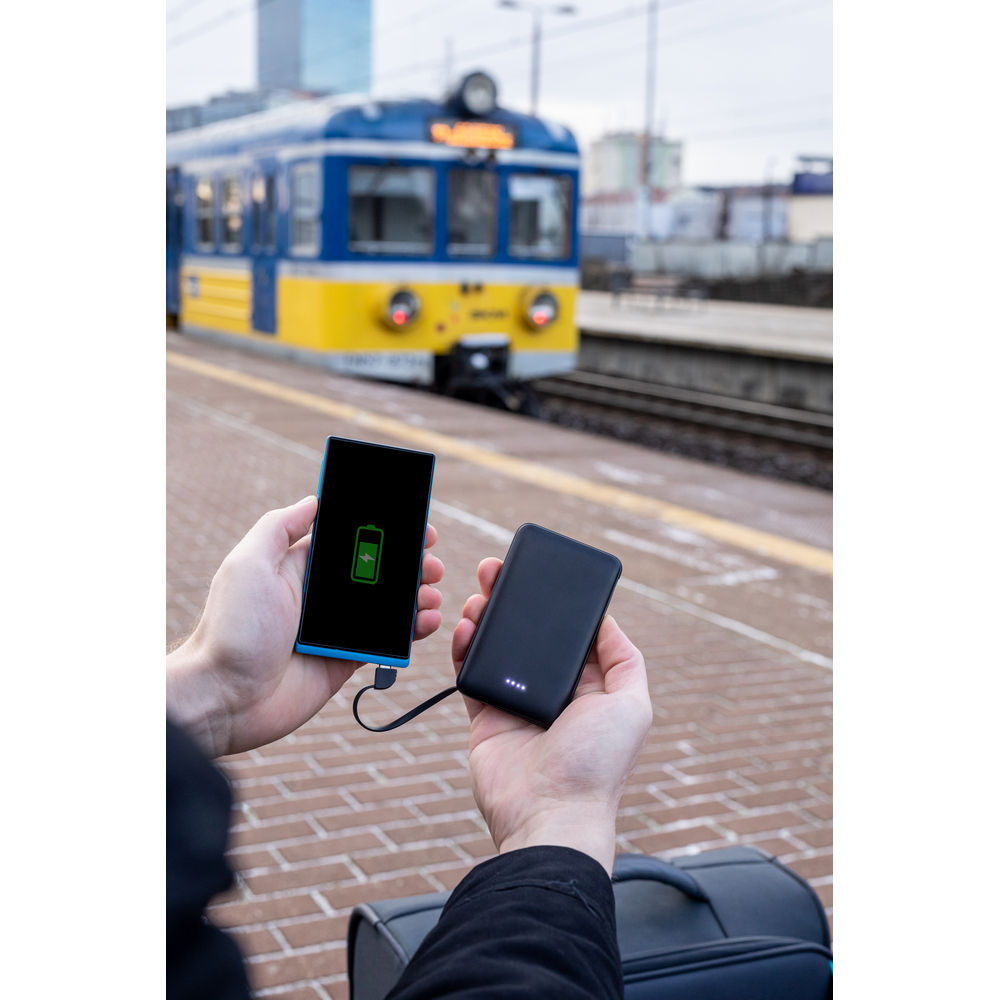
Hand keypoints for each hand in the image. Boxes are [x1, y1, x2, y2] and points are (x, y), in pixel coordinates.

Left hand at [167, 496, 443, 757]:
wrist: (226, 697)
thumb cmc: (231, 629)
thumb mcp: (248, 564)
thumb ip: (280, 527)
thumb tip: (314, 500)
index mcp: (301, 567)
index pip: (351, 541)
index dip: (384, 531)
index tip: (414, 524)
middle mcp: (322, 595)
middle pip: (377, 572)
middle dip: (409, 562)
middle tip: (430, 562)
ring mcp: (337, 628)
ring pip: (388, 605)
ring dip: (416, 595)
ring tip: (431, 591)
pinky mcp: (347, 659)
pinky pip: (387, 640)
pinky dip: (412, 630)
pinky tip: (426, 621)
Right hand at [452, 558, 651, 875]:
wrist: (548, 813)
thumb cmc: (596, 765)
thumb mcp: (632, 706)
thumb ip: (624, 659)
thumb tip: (607, 618)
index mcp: (588, 688)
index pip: (569, 635)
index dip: (556, 605)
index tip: (541, 574)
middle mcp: (552, 693)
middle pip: (529, 636)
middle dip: (513, 602)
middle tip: (496, 571)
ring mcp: (517, 704)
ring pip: (496, 649)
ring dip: (486, 619)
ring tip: (478, 595)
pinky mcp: (486, 716)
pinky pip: (471, 675)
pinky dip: (464, 649)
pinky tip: (465, 628)